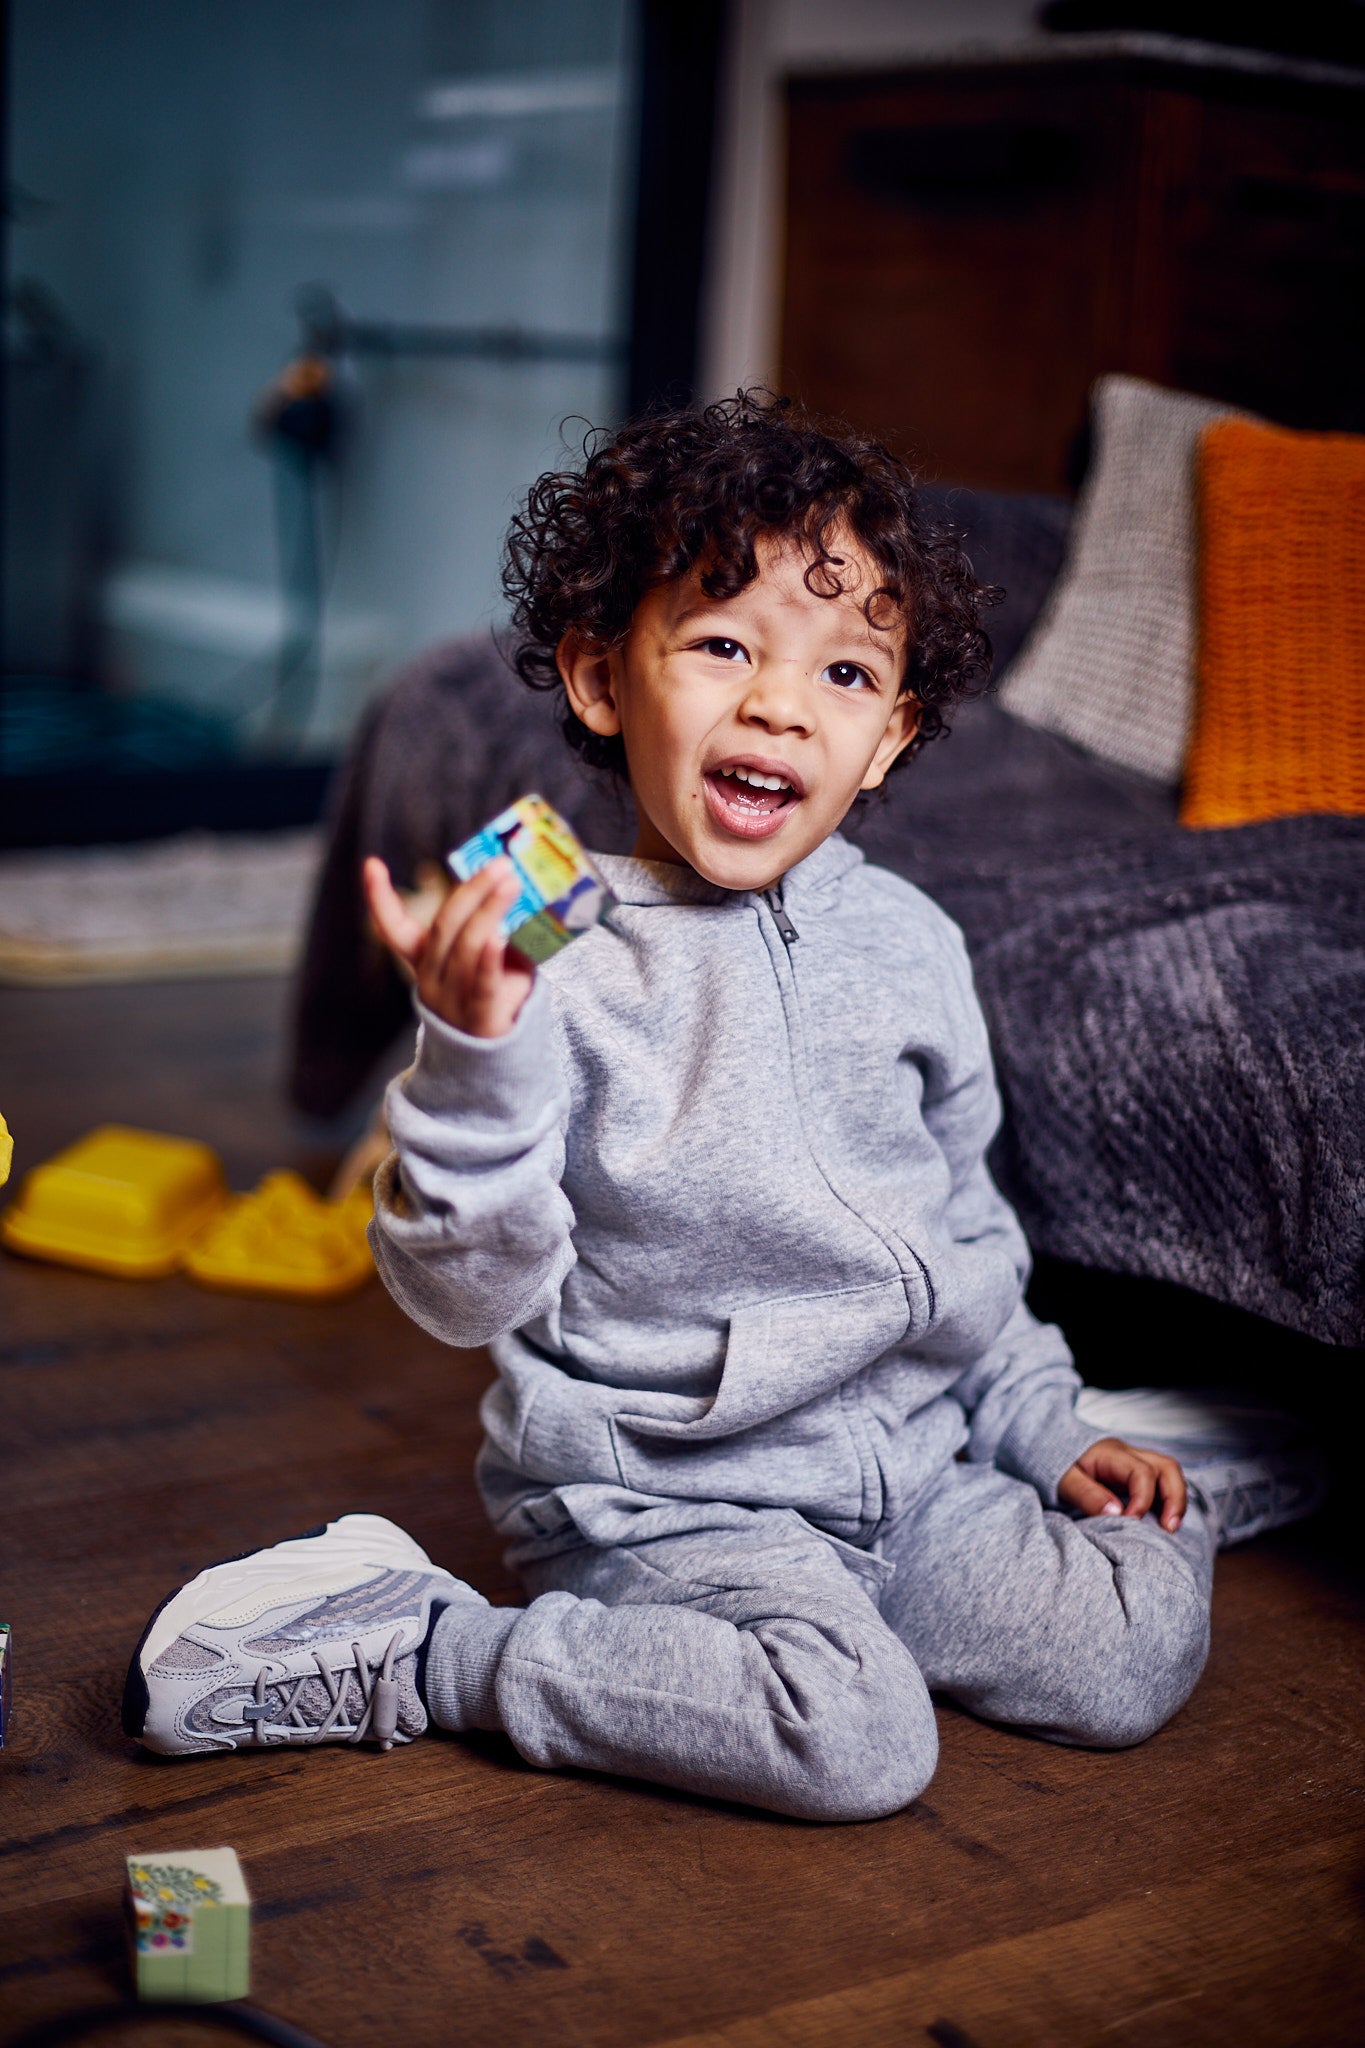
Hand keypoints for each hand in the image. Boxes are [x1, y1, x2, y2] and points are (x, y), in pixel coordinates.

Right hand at [363, 855, 534, 1037]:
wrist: (494, 1061)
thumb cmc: (494, 996)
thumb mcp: (489, 958)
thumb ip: (500, 927)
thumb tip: (525, 887)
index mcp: (423, 961)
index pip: (393, 929)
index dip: (379, 898)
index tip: (370, 864)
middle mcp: (430, 978)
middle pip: (445, 928)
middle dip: (473, 891)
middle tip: (500, 864)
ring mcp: (450, 1001)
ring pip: (466, 949)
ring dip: (490, 912)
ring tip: (512, 885)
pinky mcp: (477, 1019)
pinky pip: (482, 985)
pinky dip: (490, 959)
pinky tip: (499, 935)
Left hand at [1058, 1436, 1186, 1533]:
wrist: (1049, 1451)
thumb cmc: (1057, 1468)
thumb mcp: (1065, 1482)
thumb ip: (1088, 1496)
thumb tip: (1116, 1513)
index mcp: (1112, 1453)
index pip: (1141, 1472)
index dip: (1142, 1500)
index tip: (1131, 1522)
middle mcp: (1129, 1454)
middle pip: (1167, 1467)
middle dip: (1174, 1497)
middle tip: (1169, 1528)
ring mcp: (1135, 1461)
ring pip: (1169, 1473)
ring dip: (1176, 1499)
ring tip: (1171, 1527)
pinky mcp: (1136, 1474)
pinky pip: (1162, 1483)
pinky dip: (1168, 1501)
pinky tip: (1163, 1521)